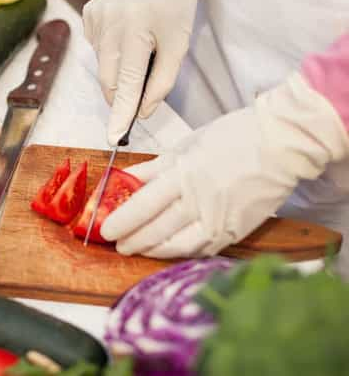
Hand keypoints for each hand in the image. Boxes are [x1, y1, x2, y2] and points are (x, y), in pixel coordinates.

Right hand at [82, 0, 210, 145]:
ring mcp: (94, 18)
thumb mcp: (179, 43)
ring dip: (119, 68)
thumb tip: (142, 111)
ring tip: (138, 46)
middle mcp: (110, 22)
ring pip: (103, 66)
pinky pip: (97, 48)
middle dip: (122, 93)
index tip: (114, 136)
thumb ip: (162, 81)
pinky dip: (111, 52)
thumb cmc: (173, 4)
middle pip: (109, 79)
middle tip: (140, 89)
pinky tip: (125, 34)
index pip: (127, 82)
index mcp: (137, 28)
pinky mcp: (87, 14)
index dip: (122, 112)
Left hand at [100, 74, 348, 257]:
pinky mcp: (234, 231)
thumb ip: (153, 167)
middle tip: (115, 244)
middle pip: (156, 230)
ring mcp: (219, 220)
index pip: (144, 205)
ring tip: (136, 248)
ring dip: (152, 250)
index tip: (105, 229)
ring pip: (178, 245)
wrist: (282, 145)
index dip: (122, 221)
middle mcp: (200, 202)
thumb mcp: (186, 145)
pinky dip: (180, 251)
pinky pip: (202, 249)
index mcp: (184, 175)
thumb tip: (123, 178)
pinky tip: (167, 249)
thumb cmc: (234, 137)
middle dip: (132, 240)